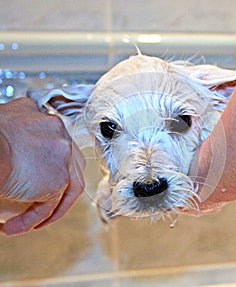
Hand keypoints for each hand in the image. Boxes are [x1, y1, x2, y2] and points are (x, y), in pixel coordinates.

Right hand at [0, 98, 84, 235]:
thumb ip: (24, 119)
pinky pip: (49, 206)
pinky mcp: (58, 181)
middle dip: (63, 186)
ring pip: (69, 189)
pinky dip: (32, 219)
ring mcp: (63, 160)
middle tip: (42, 200)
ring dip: (54, 208)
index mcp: (52, 124)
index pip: (61, 147)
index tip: (38, 177)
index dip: (54, 164)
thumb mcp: (11, 116)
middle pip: (73, 167)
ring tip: (33, 222)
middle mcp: (62, 139)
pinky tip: (13, 226)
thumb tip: (23, 126)